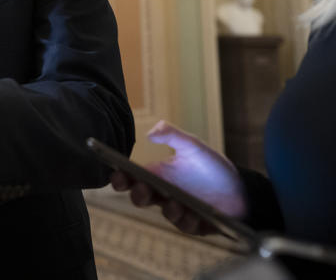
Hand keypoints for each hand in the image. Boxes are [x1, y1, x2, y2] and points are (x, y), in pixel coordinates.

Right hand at [110, 120, 246, 234]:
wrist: (241, 189)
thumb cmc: (212, 167)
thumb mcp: (192, 146)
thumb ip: (172, 135)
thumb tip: (150, 133)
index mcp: (159, 175)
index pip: (133, 178)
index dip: (121, 178)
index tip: (116, 174)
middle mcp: (165, 194)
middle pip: (142, 197)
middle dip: (138, 194)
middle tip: (142, 189)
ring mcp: (179, 210)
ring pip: (166, 213)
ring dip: (168, 209)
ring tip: (174, 204)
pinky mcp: (195, 224)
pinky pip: (187, 225)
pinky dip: (189, 220)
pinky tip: (194, 214)